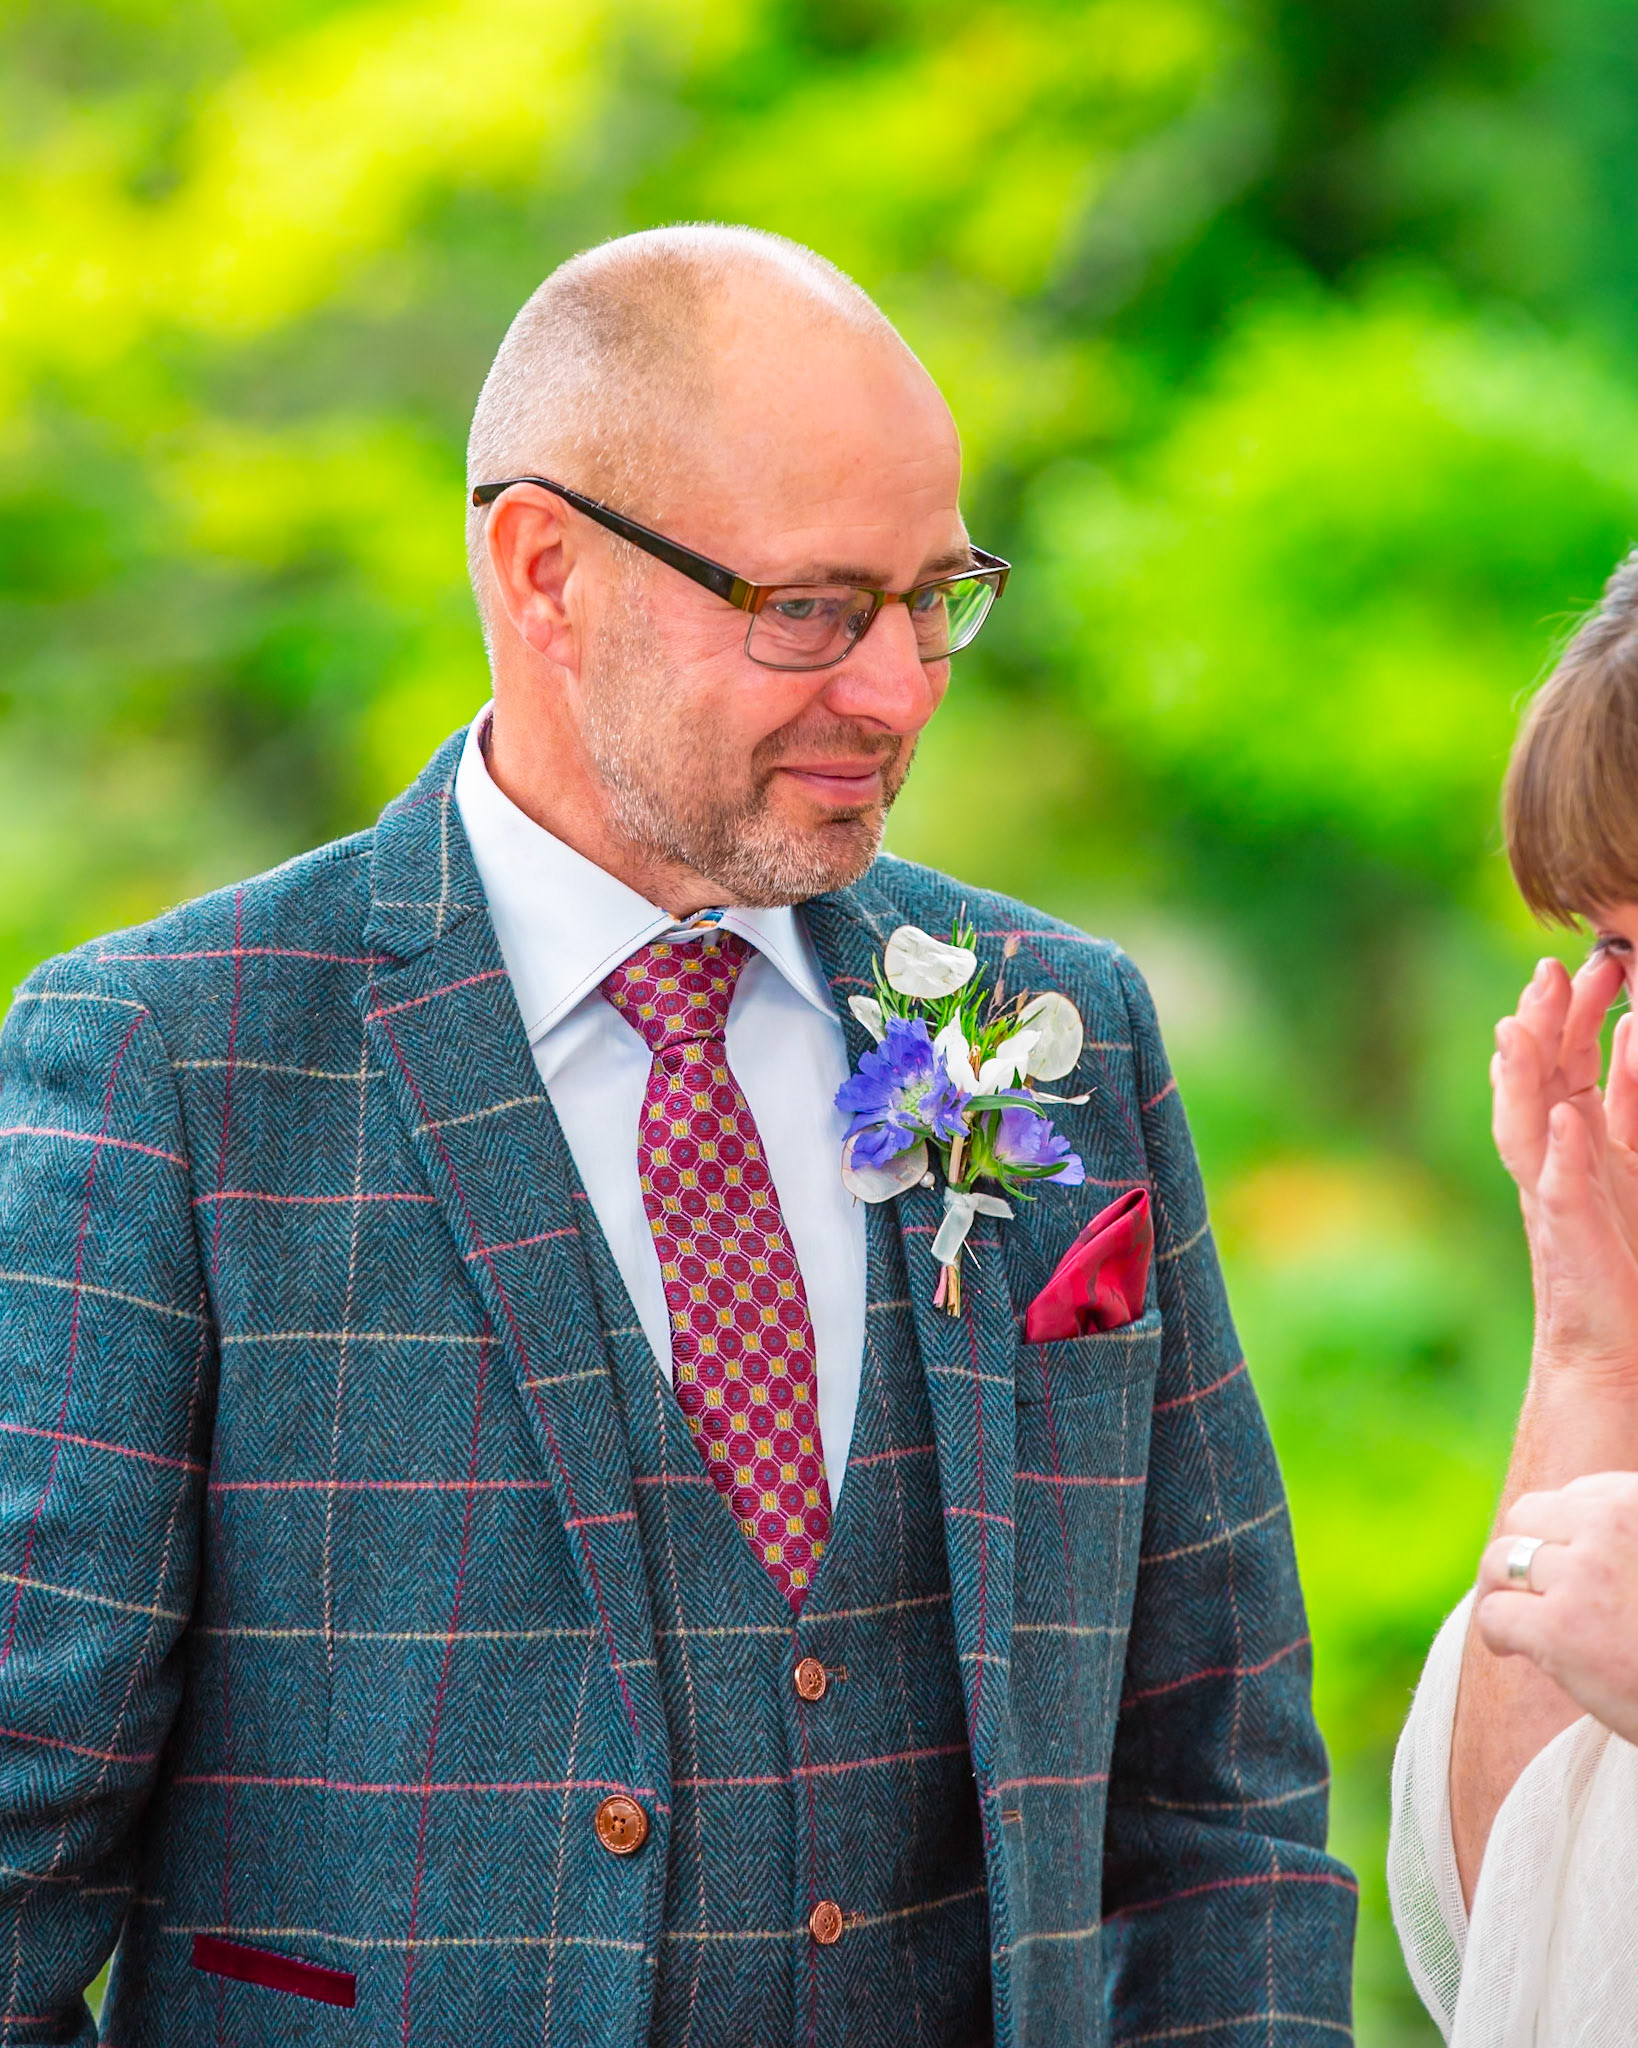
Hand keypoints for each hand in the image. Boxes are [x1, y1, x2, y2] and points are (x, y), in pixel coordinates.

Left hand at [1476, 1472, 1637, 1745]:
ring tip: (1512, 1612)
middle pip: (1530, 1515)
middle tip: (1533, 1585)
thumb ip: (1630, 1545)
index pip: (1584, 1495)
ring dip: (1501, 1585)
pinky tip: (1508, 1650)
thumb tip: (1595, 1550)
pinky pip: (1495, 1613)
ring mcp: (1584, 1574)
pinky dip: (1495, 1633)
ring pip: (1501, 1559)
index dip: (1571, 1531)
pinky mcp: (1561, 1629)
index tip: (1575, 1560)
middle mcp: (1613, 1524)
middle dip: (1527, 1548)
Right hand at [1492, 951, 1637, 1374]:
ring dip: (1521, 1077)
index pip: (1562, 1062)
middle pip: (1540, 1080)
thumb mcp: (1637, 1159)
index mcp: (1576, 1139)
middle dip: (1542, 1025)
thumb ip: (1634, 1097)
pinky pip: (1560, 1189)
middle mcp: (1555, 1160)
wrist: (1613, 1346)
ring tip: (1518, 1029)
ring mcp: (1554, 1196)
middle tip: (1550, 971)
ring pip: (1526, 1124)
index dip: (1564, 1015)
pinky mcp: (1569, 1235)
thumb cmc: (1628, 1257)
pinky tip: (1565, 1117)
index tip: (1573, 965)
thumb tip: (1633, 1027)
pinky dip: (1560, 1152)